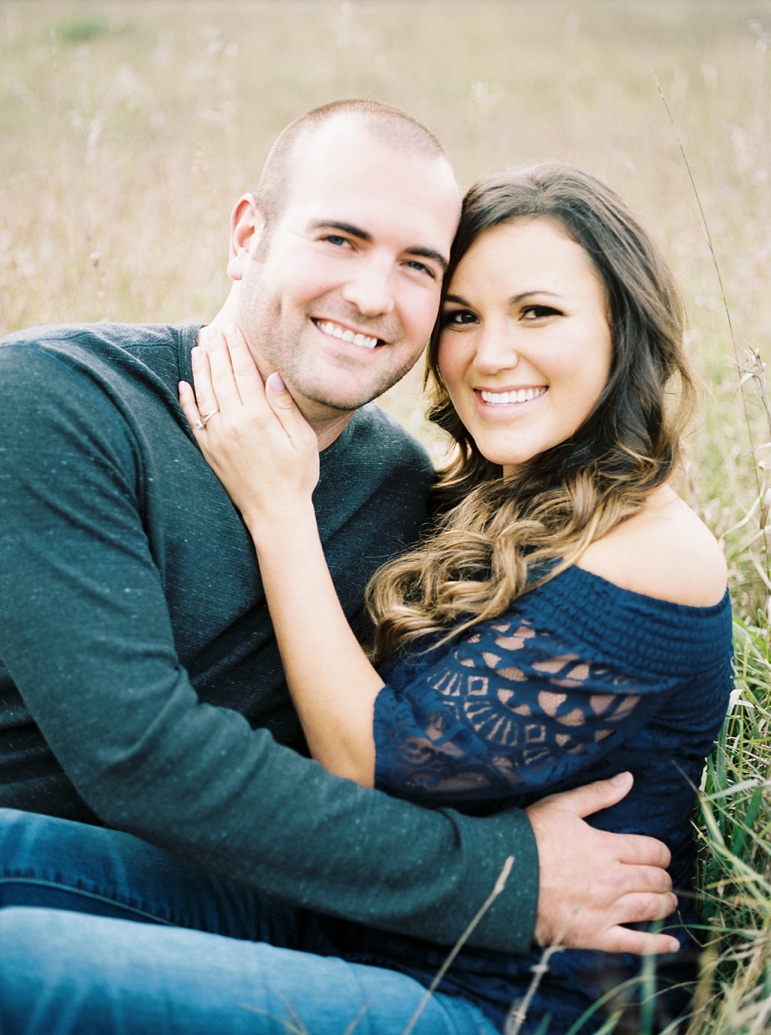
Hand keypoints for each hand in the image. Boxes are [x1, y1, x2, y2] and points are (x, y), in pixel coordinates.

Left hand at [179, 325, 318, 535]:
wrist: (274, 513)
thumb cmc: (296, 476)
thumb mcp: (301, 440)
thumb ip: (285, 407)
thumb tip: (272, 376)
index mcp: (258, 417)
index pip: (243, 372)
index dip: (237, 348)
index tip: (232, 328)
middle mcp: (233, 423)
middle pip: (220, 377)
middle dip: (215, 349)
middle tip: (211, 328)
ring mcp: (216, 437)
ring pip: (203, 393)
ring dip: (200, 368)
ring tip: (199, 346)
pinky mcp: (208, 450)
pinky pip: (193, 419)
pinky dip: (187, 400)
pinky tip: (184, 384)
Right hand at [527, 773, 680, 954]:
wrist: (500, 877)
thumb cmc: (529, 838)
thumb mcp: (561, 807)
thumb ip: (598, 794)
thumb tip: (628, 778)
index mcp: (607, 847)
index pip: (652, 851)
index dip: (660, 853)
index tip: (657, 855)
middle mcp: (613, 881)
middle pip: (656, 880)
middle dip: (663, 878)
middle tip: (660, 878)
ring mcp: (606, 911)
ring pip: (651, 908)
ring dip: (665, 904)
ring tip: (667, 902)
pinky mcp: (595, 936)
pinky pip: (635, 944)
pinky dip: (658, 944)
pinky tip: (672, 942)